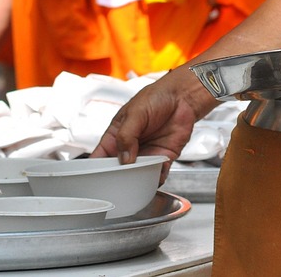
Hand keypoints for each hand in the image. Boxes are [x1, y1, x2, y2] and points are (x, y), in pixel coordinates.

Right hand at [90, 70, 211, 174]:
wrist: (183, 97)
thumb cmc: (156, 97)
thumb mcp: (136, 112)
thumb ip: (127, 135)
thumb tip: (124, 158)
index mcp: (116, 135)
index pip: (101, 156)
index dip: (97, 168)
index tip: (97, 178)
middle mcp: (130, 147)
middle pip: (119, 170)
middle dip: (118, 179)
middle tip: (120, 183)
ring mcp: (146, 154)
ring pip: (137, 176)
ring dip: (138, 181)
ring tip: (138, 181)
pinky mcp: (163, 158)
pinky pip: (157, 175)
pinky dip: (156, 179)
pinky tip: (155, 177)